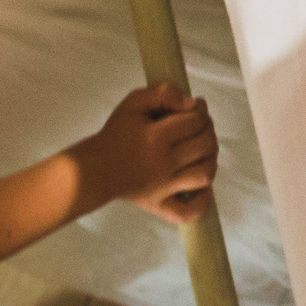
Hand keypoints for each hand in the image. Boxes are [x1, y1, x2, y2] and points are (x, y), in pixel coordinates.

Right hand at [81, 83, 217, 221]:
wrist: (94, 169)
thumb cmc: (115, 135)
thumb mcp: (133, 103)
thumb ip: (163, 93)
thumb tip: (191, 103)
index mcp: (156, 137)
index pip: (195, 121)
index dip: (201, 111)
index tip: (196, 108)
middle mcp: (163, 164)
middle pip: (205, 145)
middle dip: (208, 131)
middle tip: (200, 126)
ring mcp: (162, 188)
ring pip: (204, 175)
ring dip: (210, 159)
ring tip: (202, 150)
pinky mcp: (158, 205)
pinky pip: (188, 212)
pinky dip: (202, 201)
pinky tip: (201, 185)